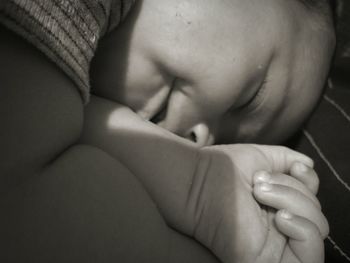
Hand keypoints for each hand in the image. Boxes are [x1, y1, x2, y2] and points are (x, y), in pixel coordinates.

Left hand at [186, 144, 327, 262]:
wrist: (198, 182)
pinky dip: (305, 230)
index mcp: (277, 203)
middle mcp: (279, 225)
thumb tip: (309, 165)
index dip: (309, 182)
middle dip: (294, 189)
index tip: (296, 167)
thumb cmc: (223, 168)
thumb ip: (287, 160)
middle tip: (259, 182)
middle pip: (315, 212)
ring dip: (295, 203)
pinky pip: (310, 257)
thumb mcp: (261, 158)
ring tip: (260, 193)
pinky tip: (281, 217)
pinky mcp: (269, 260)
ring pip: (317, 229)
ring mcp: (276, 243)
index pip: (311, 199)